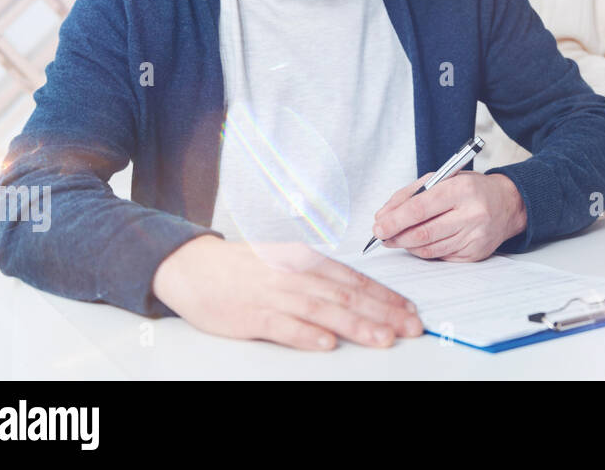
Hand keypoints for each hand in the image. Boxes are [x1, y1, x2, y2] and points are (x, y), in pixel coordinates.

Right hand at [151, 236, 423, 350]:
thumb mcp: (288, 264)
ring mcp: (274, 294)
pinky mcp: (252, 315)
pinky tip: (326, 343)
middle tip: (410, 327)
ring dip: (355, 325)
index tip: (409, 310)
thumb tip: (359, 294)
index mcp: (307, 261)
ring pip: (323, 310)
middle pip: (347, 294)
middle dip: (383, 312)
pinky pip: (283, 326)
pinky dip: (306, 334)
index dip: (385, 295)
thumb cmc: (245, 268)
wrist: (194, 267)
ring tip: (382, 338)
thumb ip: (320, 278)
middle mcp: (296, 275)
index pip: (355, 279)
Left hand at [373, 171, 526, 261]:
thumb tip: (383, 216)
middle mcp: (472, 214)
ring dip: (407, 245)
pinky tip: (421, 242)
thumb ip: (410, 194)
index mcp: (462, 189)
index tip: (378, 226)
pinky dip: (424, 251)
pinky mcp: (475, 254)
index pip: (421, 208)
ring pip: (429, 249)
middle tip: (382, 236)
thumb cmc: (471, 189)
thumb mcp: (443, 179)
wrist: (507, 204)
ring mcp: (475, 237)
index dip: (395, 220)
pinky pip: (440, 256)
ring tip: (398, 238)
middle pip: (423, 233)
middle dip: (396, 237)